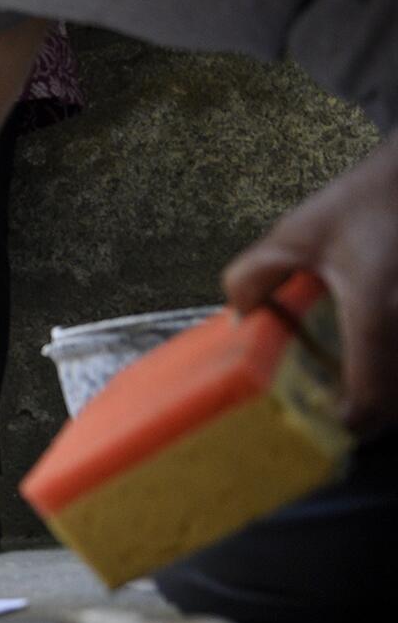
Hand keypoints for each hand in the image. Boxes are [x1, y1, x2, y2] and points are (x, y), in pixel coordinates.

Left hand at [223, 134, 397, 430]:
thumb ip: (255, 276)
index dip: (351, 422)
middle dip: (374, 410)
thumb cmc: (367, 200)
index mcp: (377, 311)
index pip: (372, 398)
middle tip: (344, 405)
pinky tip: (386, 354)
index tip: (331, 421)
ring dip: (392, 389)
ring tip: (365, 380)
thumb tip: (240, 317)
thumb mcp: (298, 233)